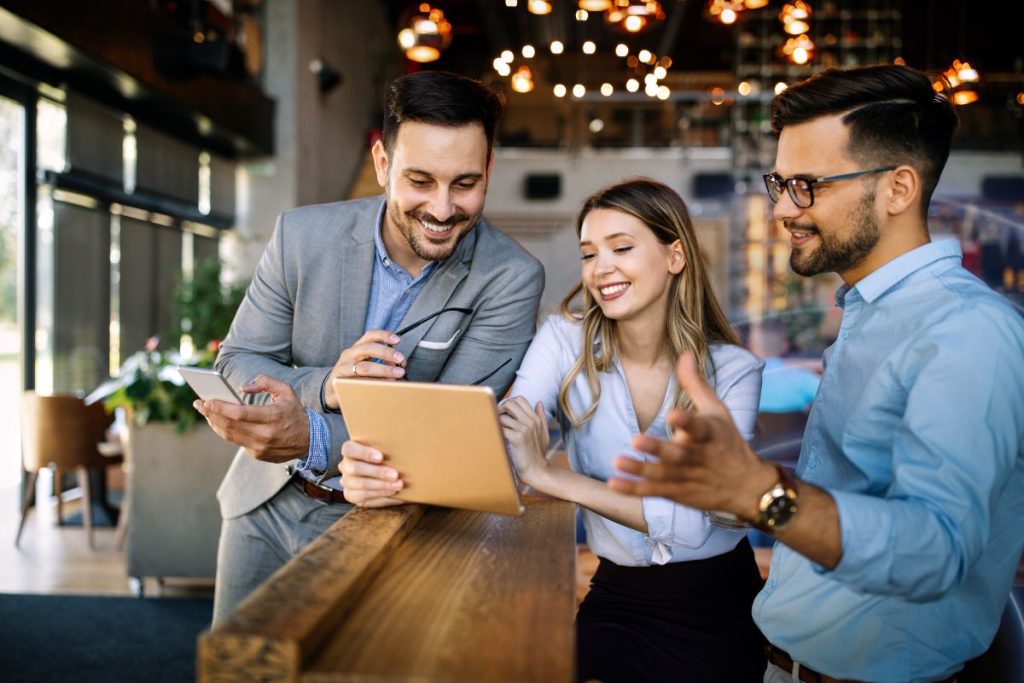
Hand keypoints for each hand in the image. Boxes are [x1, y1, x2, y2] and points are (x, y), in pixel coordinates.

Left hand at [194, 375, 309, 462]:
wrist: (309, 440)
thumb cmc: (294, 411)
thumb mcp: (286, 391)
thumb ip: (265, 382)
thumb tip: (243, 388)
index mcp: (273, 416)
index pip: (240, 414)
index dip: (220, 408)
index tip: (206, 400)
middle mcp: (266, 434)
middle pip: (230, 425)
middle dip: (211, 414)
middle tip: (199, 404)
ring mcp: (260, 447)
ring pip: (229, 435)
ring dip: (214, 423)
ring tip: (206, 412)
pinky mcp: (257, 454)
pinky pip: (236, 442)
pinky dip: (225, 431)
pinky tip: (218, 422)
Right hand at [324, 330, 406, 409]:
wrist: (331, 390)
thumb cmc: (352, 375)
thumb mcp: (366, 365)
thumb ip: (381, 362)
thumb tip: (398, 364)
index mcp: (357, 348)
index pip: (369, 336)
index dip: (383, 335)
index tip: (397, 339)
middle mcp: (349, 355)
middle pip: (367, 348)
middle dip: (386, 352)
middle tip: (400, 359)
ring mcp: (343, 368)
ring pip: (364, 367)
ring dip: (383, 370)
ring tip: (397, 374)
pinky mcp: (340, 382)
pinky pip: (359, 383)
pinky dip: (373, 384)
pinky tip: (383, 386)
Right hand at [339, 440, 405, 507]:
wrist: (381, 474)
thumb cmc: (384, 457)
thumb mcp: (383, 450)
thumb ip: (386, 448)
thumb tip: (402, 447)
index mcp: (350, 450)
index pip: (349, 449)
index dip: (364, 453)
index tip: (381, 457)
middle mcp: (345, 466)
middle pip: (356, 468)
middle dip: (378, 472)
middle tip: (395, 475)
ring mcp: (347, 482)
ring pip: (361, 485)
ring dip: (382, 486)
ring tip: (398, 485)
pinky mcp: (352, 496)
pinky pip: (365, 497)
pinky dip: (382, 496)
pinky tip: (394, 493)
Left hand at [499, 397, 549, 486]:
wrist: (536, 470)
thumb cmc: (537, 454)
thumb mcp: (544, 433)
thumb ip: (541, 417)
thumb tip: (540, 402)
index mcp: (536, 419)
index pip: (520, 399)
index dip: (509, 403)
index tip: (504, 412)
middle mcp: (531, 422)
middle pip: (511, 403)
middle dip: (500, 408)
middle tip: (497, 418)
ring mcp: (525, 429)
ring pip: (503, 416)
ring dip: (497, 422)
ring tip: (497, 431)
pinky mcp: (517, 438)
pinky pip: (501, 427)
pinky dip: (497, 431)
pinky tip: (498, 438)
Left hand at [609, 353, 775, 520]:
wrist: (747, 487)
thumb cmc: (728, 442)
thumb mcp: (717, 410)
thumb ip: (695, 383)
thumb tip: (684, 353)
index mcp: (709, 434)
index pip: (698, 427)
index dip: (687, 421)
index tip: (674, 414)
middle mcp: (698, 457)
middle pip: (678, 454)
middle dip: (658, 448)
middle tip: (635, 439)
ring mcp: (687, 477)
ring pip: (662, 475)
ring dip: (639, 469)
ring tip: (617, 461)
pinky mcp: (678, 492)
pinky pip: (654, 492)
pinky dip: (634, 490)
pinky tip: (614, 483)